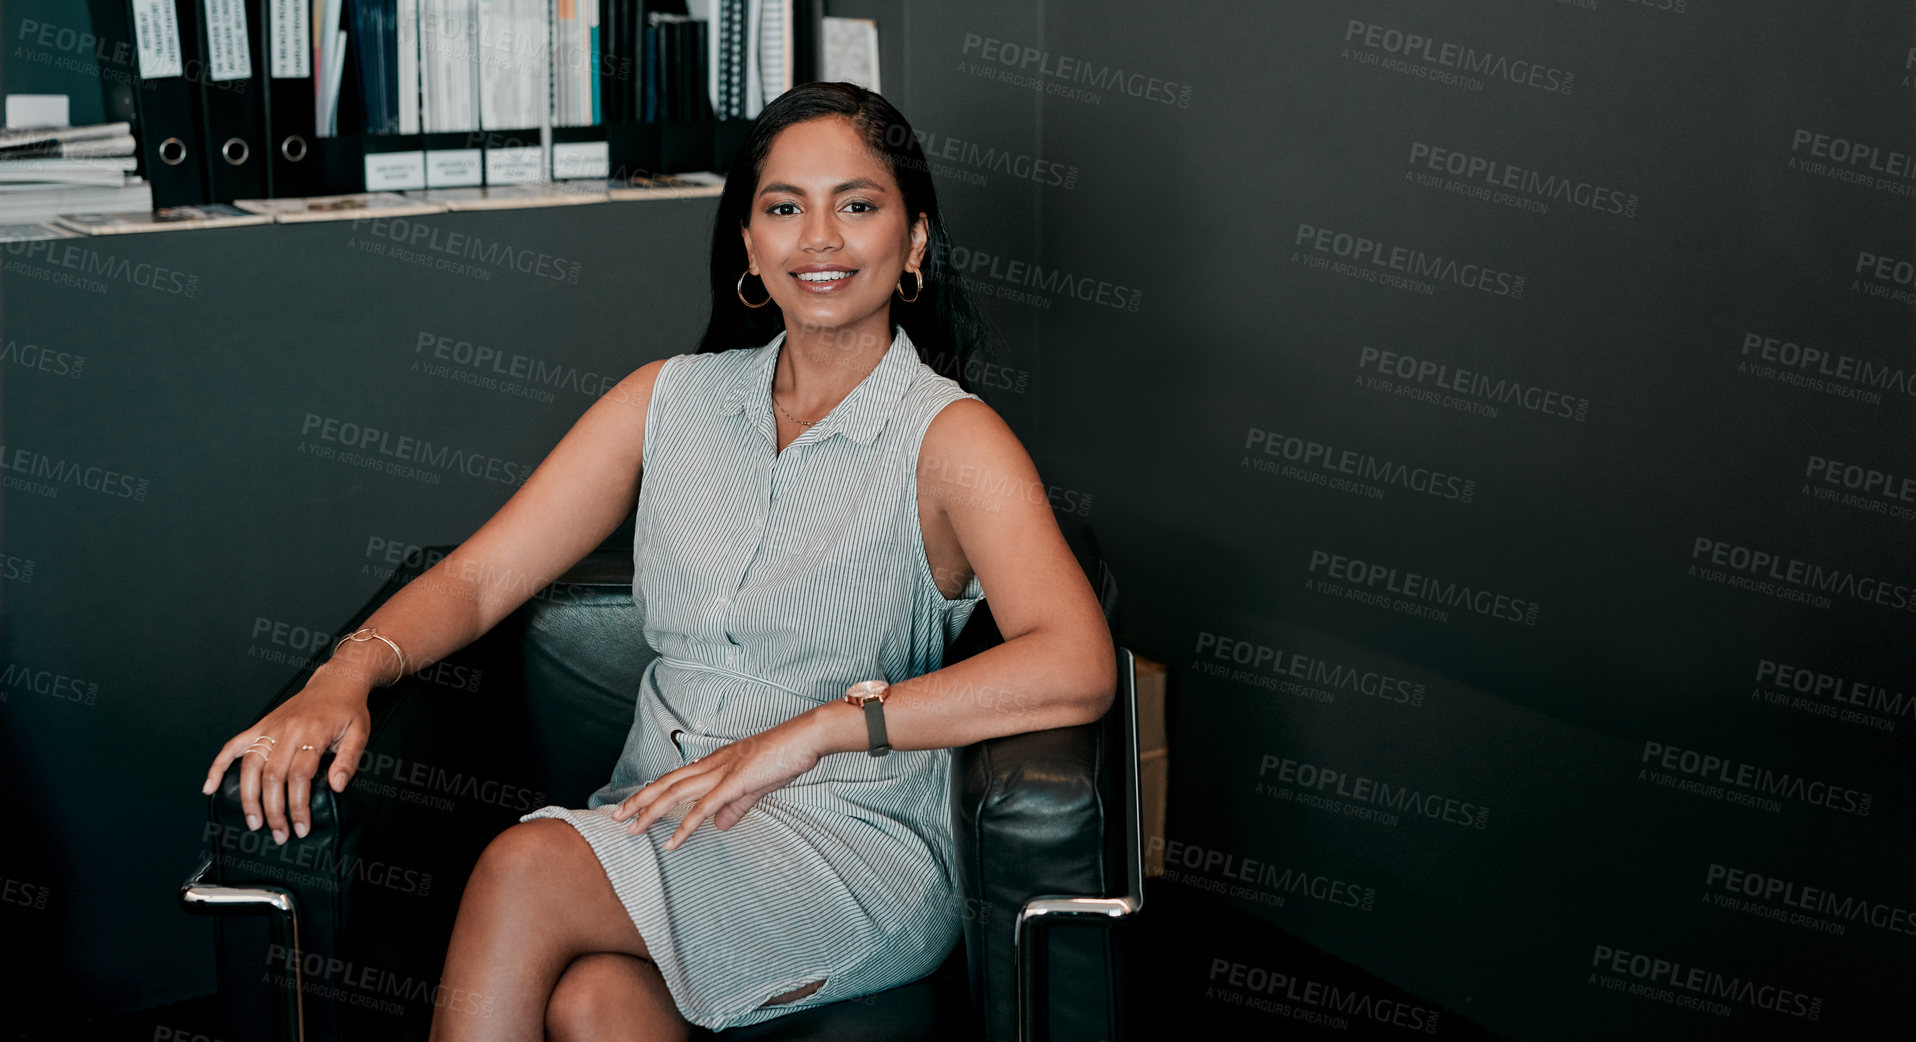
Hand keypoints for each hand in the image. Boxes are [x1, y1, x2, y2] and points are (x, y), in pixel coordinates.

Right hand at [200, 666, 372, 844]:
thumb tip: (337, 786)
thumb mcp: (359, 733)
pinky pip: (233, 746)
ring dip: (249, 798)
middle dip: (274, 811)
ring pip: (250, 767)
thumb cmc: (347, 709)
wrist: (336, 683)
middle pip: (273, 776)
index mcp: (312, 733)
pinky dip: (218, 766)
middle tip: (280, 834)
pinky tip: (210, 787)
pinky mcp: (260, 726)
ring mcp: (269, 728)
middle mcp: (286, 730)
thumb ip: (349, 761)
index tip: (301, 826)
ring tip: (254, 822)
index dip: (299, 806)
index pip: (300, 777)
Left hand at [609, 714, 826, 850]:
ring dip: (650, 813)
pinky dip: (684, 827)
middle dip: (639, 801)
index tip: (634, 803)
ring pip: (675, 794)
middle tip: (616, 817)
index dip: (653, 790)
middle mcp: (712, 765)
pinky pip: (702, 809)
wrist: (805, 738)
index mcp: (716, 763)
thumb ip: (736, 805)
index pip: (676, 777)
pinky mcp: (733, 783)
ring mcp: (721, 773)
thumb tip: (719, 825)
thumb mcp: (757, 786)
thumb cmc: (784, 756)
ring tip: (632, 830)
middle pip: (666, 784)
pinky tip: (671, 842)